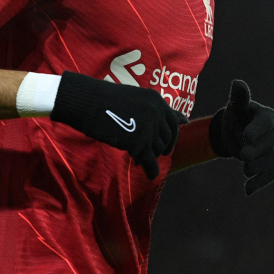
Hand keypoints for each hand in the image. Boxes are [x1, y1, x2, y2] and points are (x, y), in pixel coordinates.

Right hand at [50, 71, 187, 179]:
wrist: (90, 102)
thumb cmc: (108, 100)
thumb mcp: (138, 98)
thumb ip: (157, 110)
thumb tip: (184, 120)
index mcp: (157, 101)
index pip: (173, 122)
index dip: (172, 135)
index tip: (167, 143)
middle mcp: (157, 113)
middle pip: (166, 137)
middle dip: (162, 147)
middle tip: (155, 154)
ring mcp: (149, 128)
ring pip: (157, 149)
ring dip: (151, 156)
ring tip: (141, 159)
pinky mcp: (138, 143)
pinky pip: (150, 161)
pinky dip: (152, 170)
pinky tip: (150, 175)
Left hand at [209, 80, 273, 194]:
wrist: (240, 134)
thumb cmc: (237, 116)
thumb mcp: (235, 107)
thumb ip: (238, 97)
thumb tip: (237, 82)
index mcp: (268, 116)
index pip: (266, 122)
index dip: (257, 129)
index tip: (246, 135)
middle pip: (271, 143)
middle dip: (257, 151)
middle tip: (242, 156)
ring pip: (272, 160)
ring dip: (259, 167)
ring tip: (245, 171)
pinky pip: (271, 174)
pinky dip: (260, 183)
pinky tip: (247, 190)